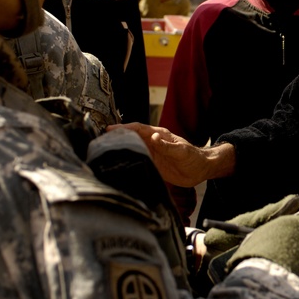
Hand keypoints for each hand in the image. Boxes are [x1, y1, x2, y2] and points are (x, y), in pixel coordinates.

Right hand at [108, 123, 234, 186]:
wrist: (200, 170)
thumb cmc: (193, 157)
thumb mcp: (181, 151)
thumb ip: (167, 146)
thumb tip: (153, 137)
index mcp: (159, 135)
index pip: (138, 129)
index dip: (124, 128)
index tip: (110, 129)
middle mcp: (152, 142)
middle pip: (131, 137)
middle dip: (116, 137)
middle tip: (98, 140)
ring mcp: (151, 153)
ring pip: (131, 148)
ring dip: (119, 148)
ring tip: (102, 152)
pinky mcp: (151, 164)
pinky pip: (136, 160)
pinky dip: (126, 161)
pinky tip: (116, 165)